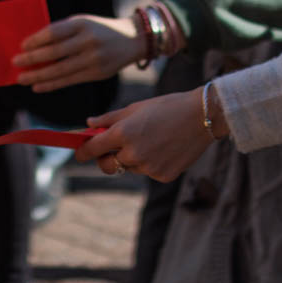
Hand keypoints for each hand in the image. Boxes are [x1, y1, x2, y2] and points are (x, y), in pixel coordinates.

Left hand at [14, 14, 157, 90]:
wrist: (132, 39)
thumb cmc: (99, 29)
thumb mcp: (83, 22)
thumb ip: (62, 32)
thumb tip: (32, 46)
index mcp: (82, 24)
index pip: (54, 32)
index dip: (36, 40)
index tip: (21, 46)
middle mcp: (88, 41)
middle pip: (55, 52)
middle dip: (32, 59)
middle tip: (15, 63)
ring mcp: (94, 59)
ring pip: (60, 70)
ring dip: (38, 76)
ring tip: (22, 78)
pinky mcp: (97, 73)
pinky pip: (69, 81)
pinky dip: (51, 84)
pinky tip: (37, 86)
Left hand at [74, 88, 216, 180]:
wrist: (202, 116)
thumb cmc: (167, 107)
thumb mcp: (135, 108)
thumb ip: (109, 119)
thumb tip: (88, 124)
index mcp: (123, 133)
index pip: (92, 148)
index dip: (82, 152)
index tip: (79, 153)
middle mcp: (133, 153)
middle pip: (107, 165)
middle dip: (104, 159)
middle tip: (108, 151)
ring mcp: (148, 167)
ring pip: (129, 167)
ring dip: (130, 159)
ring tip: (150, 140)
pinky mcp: (162, 176)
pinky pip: (148, 172)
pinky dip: (150, 163)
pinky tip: (164, 148)